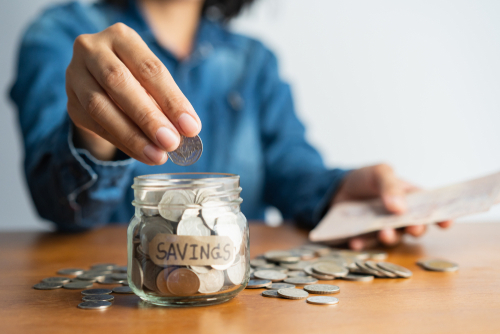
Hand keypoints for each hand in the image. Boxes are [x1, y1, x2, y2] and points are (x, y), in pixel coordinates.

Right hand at [66, 23, 200, 164]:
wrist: (101, 82)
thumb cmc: (137, 78)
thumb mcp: (154, 81)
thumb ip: (168, 101)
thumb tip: (188, 129)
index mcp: (121, 37)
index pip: (149, 68)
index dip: (171, 99)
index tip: (191, 127)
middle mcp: (92, 50)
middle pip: (119, 83)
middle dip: (148, 117)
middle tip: (171, 142)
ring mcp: (75, 75)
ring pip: (100, 107)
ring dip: (132, 136)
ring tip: (157, 155)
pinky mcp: (71, 102)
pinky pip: (95, 126)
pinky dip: (122, 143)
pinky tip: (142, 154)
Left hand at [332, 164, 452, 249]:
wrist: (334, 189)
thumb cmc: (363, 179)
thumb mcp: (378, 173)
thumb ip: (390, 185)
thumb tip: (400, 208)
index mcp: (409, 198)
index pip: (430, 207)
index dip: (441, 216)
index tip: (446, 223)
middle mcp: (400, 217)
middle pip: (415, 227)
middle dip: (416, 229)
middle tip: (413, 228)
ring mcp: (383, 229)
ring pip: (394, 238)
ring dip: (390, 237)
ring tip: (384, 233)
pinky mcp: (365, 237)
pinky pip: (366, 244)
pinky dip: (362, 243)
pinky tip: (355, 241)